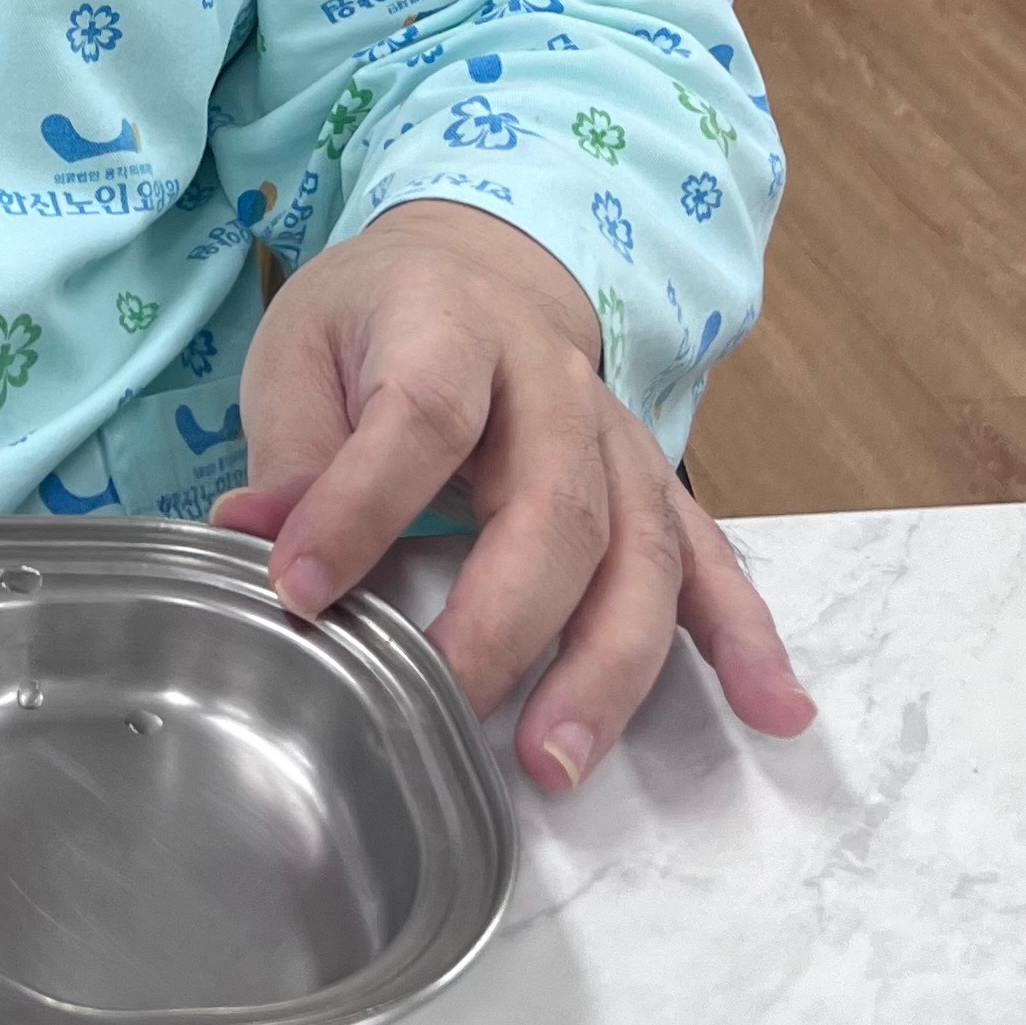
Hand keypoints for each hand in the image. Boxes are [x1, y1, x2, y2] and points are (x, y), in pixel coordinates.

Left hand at [215, 200, 815, 790]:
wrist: (475, 264)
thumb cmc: (376, 322)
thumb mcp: (304, 352)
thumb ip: (293, 449)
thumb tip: (250, 536)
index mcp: (449, 326)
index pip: (420, 417)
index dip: (360, 508)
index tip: (298, 592)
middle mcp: (551, 380)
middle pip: (555, 502)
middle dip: (506, 619)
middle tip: (448, 706)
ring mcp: (614, 435)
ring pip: (640, 548)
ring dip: (610, 662)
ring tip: (559, 760)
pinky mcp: (650, 482)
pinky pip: (708, 559)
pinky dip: (746, 638)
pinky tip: (775, 712)